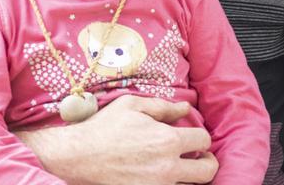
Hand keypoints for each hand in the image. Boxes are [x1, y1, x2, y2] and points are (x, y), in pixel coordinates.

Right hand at [26, 95, 217, 184]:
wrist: (76, 155)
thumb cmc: (104, 127)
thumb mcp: (134, 106)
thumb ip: (164, 107)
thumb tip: (186, 107)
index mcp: (168, 141)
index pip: (204, 140)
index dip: (200, 137)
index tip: (192, 138)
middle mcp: (167, 167)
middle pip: (207, 171)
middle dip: (206, 161)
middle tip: (197, 157)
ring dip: (188, 177)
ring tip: (179, 168)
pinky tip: (162, 177)